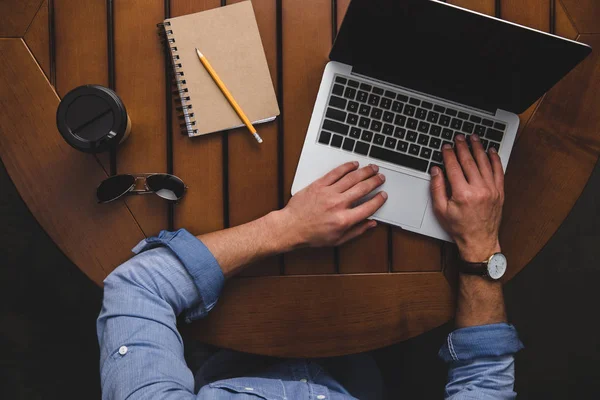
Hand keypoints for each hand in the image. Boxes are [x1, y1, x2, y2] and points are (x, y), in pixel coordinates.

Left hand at [278, 162, 386, 248]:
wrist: (291, 227)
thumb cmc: (311, 235)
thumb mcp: (337, 240)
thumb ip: (357, 231)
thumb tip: (371, 224)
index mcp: (344, 220)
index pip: (368, 207)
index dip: (379, 200)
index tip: (383, 195)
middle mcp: (338, 205)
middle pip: (362, 189)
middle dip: (375, 182)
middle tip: (381, 178)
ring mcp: (328, 193)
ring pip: (351, 178)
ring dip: (364, 172)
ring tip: (372, 168)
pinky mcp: (319, 185)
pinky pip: (335, 173)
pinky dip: (346, 167)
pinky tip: (354, 165)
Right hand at [430, 134, 503, 261]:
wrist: (479, 240)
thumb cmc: (459, 227)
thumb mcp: (441, 210)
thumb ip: (437, 188)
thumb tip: (436, 171)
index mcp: (462, 194)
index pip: (454, 167)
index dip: (449, 154)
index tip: (446, 146)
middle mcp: (479, 189)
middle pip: (469, 161)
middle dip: (463, 147)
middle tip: (459, 137)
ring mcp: (491, 190)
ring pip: (484, 163)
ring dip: (478, 148)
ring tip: (474, 138)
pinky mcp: (500, 192)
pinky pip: (498, 171)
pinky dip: (495, 159)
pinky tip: (491, 151)